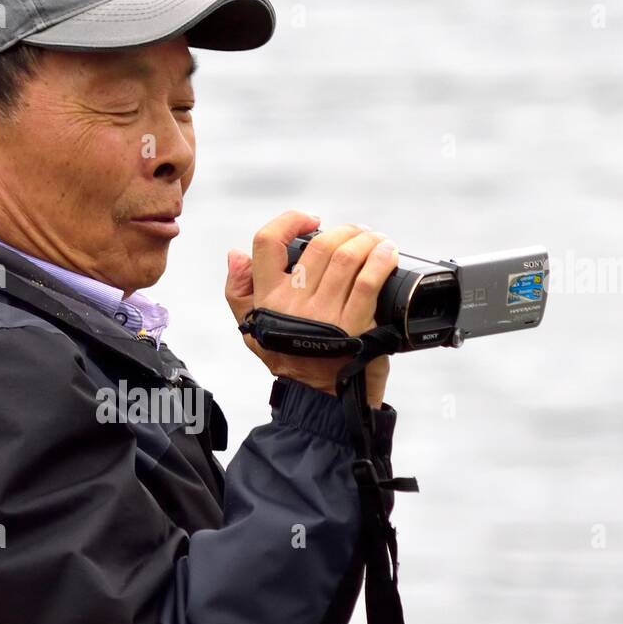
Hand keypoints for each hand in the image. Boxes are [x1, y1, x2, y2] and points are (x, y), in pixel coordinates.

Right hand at [225, 210, 399, 401]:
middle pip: (319, 246)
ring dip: (366, 240)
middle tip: (357, 233)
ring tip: (375, 240)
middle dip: (344, 231)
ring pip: (346, 257)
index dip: (289, 221)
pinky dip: (381, 259)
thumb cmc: (292, 362)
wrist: (322, 402)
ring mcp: (323, 315)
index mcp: (266, 299)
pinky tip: (387, 253)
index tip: (311, 221)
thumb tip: (235, 254)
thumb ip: (239, 292)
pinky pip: (368, 279)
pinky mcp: (353, 325)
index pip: (265, 243)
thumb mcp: (253, 330)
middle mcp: (292, 305)